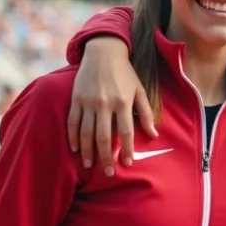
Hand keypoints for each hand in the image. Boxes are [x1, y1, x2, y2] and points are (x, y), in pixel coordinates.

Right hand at [65, 37, 155, 175]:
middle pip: (103, 137)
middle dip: (106, 157)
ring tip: (89, 165)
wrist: (103, 52)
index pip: (126, 132)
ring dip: (87, 151)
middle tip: (107, 173)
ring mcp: (88, 102)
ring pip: (85, 132)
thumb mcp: (140, 90)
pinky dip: (73, 136)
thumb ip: (146, 113)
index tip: (128, 164)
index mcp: (123, 102)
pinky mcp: (76, 99)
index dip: (127, 150)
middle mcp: (105, 103)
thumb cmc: (125, 74)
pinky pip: (73, 122)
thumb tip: (153, 135)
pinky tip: (75, 149)